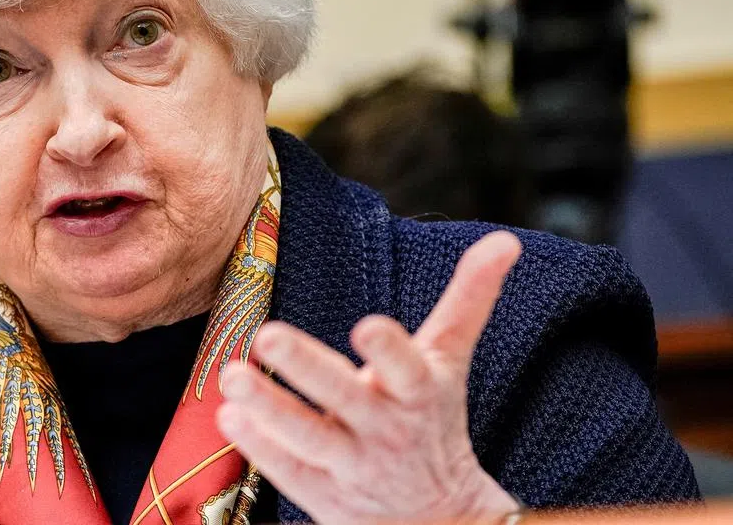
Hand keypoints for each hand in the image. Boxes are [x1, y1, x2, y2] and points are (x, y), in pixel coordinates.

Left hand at [217, 230, 523, 523]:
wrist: (441, 517)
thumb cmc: (433, 419)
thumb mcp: (450, 360)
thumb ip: (469, 300)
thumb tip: (505, 239)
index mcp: (418, 390)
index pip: (407, 368)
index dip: (389, 350)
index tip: (367, 327)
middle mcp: (386, 428)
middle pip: (346, 398)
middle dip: (308, 368)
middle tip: (267, 336)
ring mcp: (353, 465)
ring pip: (309, 438)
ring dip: (268, 408)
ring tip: (231, 377)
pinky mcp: (324, 495)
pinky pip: (289, 473)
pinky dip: (260, 448)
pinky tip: (229, 417)